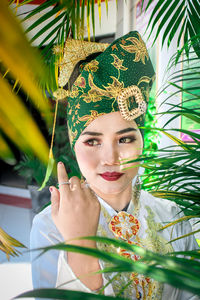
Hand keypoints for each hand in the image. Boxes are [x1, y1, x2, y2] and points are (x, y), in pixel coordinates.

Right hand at [50, 162, 101, 289]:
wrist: (82, 239)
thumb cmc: (66, 227)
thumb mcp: (55, 214)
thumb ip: (55, 199)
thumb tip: (54, 187)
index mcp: (66, 199)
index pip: (63, 179)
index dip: (61, 170)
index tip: (60, 163)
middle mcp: (78, 197)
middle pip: (75, 179)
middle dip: (71, 182)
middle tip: (70, 190)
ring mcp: (89, 199)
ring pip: (84, 185)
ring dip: (80, 188)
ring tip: (78, 199)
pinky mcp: (97, 203)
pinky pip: (92, 192)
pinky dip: (88, 194)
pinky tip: (85, 204)